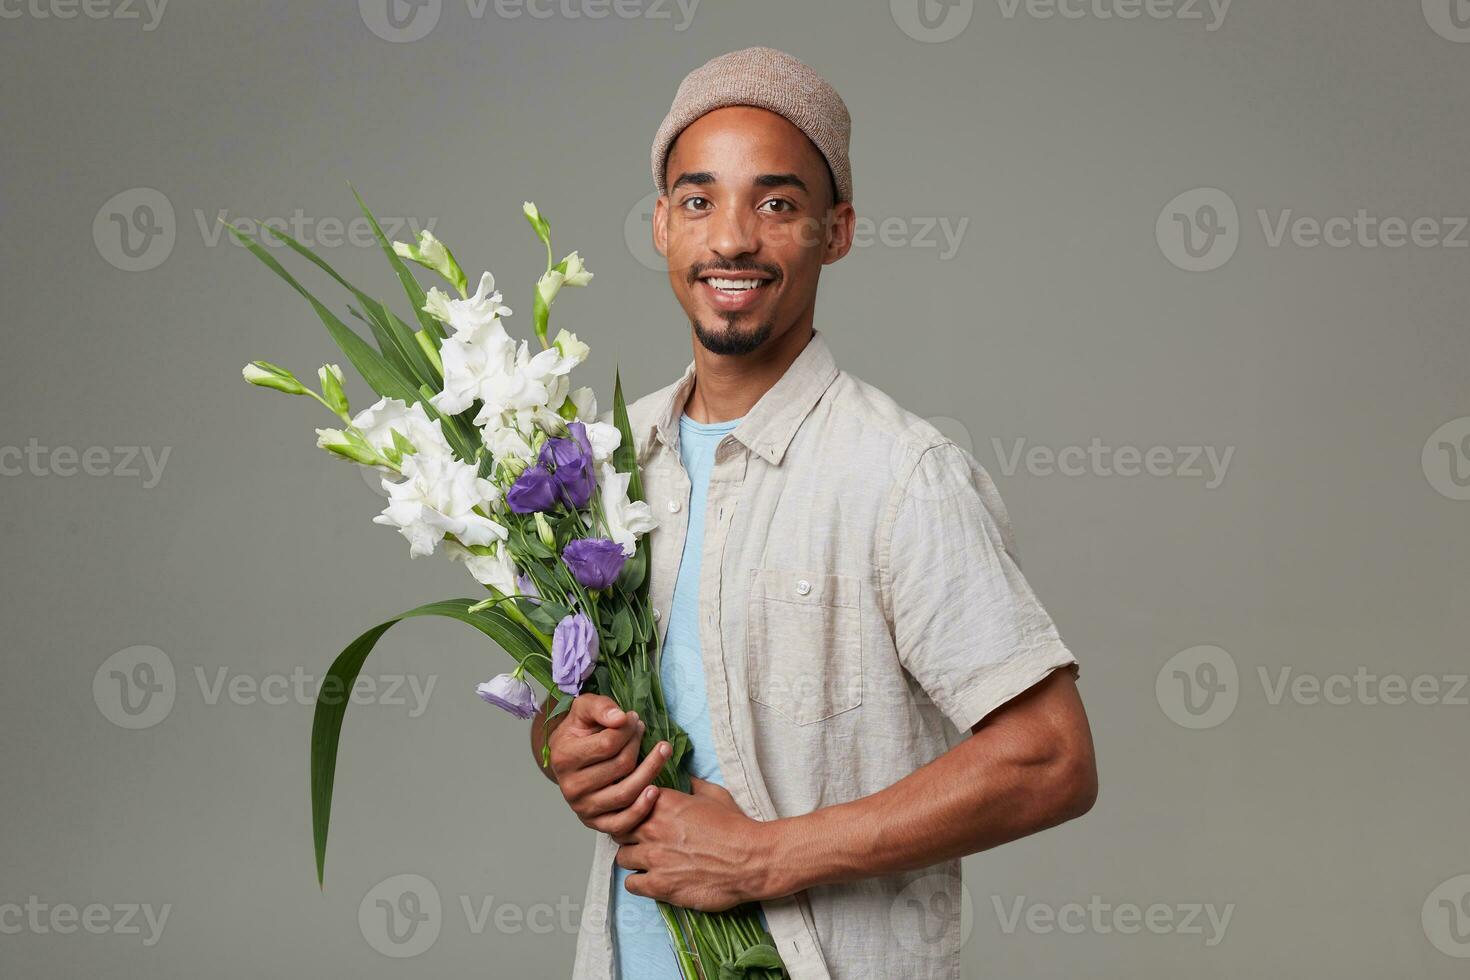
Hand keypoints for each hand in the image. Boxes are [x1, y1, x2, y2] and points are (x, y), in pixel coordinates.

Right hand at [546, 694, 672, 836]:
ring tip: (663, 751)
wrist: (568, 757)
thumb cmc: (579, 731)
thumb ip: (600, 707)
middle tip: (643, 730)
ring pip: (626, 793)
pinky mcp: (596, 823)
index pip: (608, 743)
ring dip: (651, 770)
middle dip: (637, 744)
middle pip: (621, 766)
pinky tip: (655, 790)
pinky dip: (642, 808)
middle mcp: (570, 787)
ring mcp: (583, 808)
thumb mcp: (584, 708)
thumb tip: (620, 718)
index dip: (628, 729)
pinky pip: (623, 823)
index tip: (634, 719)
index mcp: (564, 757)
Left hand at [614, 777, 776, 911]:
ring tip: (647, 860)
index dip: (633, 808)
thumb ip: (692, 785)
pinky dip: (639, 882)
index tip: (640, 815)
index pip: (629, 800)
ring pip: (622, 856)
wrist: (752, 859)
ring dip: (633, 857)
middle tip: (642, 839)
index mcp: (663, 801)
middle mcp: (652, 828)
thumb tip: (685, 778)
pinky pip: (631, 883)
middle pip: (620, 828)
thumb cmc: (736, 826)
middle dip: (629, 833)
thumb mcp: (714, 794)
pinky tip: (651, 879)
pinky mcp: (659, 885)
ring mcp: (653, 858)